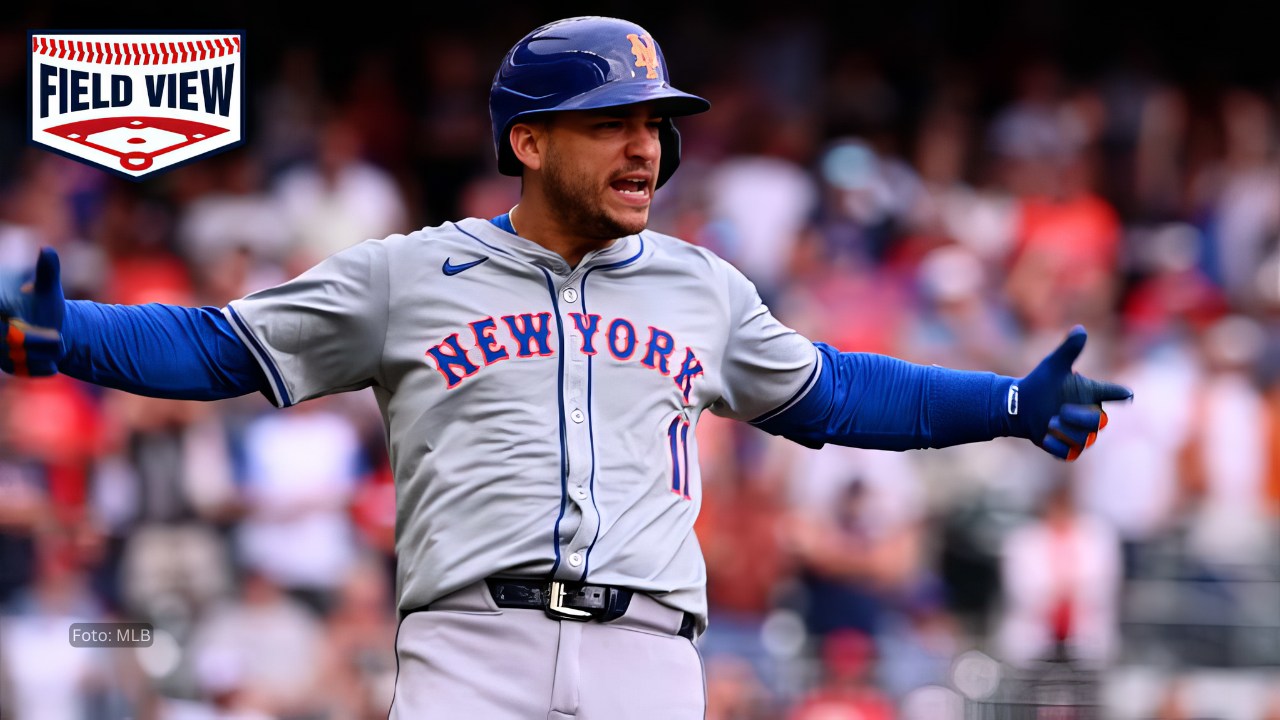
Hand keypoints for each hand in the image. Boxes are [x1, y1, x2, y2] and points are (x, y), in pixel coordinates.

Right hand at [0, 247, 65, 376]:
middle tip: (57, 337)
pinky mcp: (9, 367)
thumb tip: (47, 250)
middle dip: (39, 340)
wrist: (52, 331)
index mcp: (1, 310)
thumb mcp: (48, 288)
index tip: (21, 326)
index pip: (5, 326)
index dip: (17, 328)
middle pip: (15, 341)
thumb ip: (47, 271)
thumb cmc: (46, 306)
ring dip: (45, 353)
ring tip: (55, 344)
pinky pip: (28, 371)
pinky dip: (44, 367)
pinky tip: (53, 361)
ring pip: (22, 358)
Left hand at [1010, 325, 1131, 460]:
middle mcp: (1090, 414)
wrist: (1019, 406)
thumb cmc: (1040, 383)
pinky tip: (1044, 438)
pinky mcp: (1066, 447)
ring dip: (1066, 432)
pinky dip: (1057, 447)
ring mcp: (1080, 433)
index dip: (1120, 393)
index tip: (1127, 394)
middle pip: (1099, 422)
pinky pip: (1069, 453)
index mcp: (1091, 393)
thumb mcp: (1052, 365)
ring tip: (1049, 422)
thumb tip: (1080, 329)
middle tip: (1061, 411)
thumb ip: (1068, 349)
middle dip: (1082, 418)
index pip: (1113, 393)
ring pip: (1084, 440)